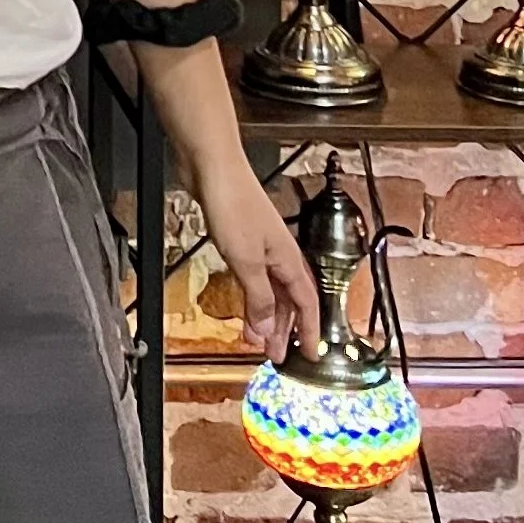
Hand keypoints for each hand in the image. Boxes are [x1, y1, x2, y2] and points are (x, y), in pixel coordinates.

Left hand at [197, 157, 317, 361]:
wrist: (213, 168)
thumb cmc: (233, 205)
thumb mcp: (246, 261)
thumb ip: (258, 296)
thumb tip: (268, 330)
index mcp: (289, 259)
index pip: (307, 304)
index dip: (309, 331)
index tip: (310, 354)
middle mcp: (279, 254)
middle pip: (289, 300)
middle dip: (284, 329)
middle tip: (276, 354)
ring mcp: (260, 246)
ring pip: (270, 290)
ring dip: (265, 315)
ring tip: (257, 338)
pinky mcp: (240, 240)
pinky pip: (252, 277)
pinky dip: (250, 296)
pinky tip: (243, 306)